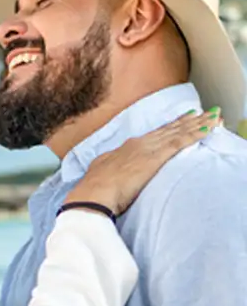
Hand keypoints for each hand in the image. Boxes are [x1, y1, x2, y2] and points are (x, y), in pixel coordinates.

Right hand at [66, 108, 220, 215]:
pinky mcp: (157, 157)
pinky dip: (196, 133)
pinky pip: (181, 141)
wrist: (95, 192)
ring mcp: (149, 148)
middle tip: (199, 113)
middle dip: (185, 122)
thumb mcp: (101, 172)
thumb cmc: (95, 187)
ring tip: (211, 117)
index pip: (152, 136)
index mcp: (126, 148)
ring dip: (196, 124)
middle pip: (167, 130)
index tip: (177, 122)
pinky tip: (208, 128)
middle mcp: (139, 144)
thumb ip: (110, 167)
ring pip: (177, 132)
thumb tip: (109, 167)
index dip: (166, 128)